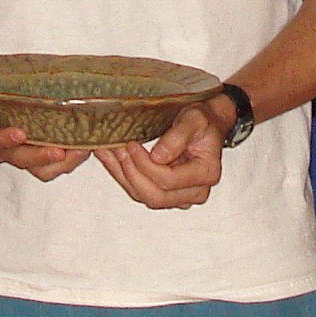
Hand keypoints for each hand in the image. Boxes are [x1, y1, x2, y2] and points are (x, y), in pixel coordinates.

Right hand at [0, 95, 89, 181]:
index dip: (5, 139)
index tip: (21, 133)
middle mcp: (2, 150)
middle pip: (20, 160)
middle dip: (40, 157)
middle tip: (60, 151)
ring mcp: (21, 155)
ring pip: (40, 171)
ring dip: (62, 163)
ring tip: (81, 149)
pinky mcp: (39, 156)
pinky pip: (54, 168)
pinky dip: (71, 160)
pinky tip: (86, 146)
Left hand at [93, 102, 226, 208]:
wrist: (206, 125)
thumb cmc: (203, 122)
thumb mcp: (194, 119)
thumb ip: (177, 137)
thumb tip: (158, 156)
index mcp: (206, 174)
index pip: (168, 180)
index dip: (145, 165)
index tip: (132, 145)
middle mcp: (195, 191)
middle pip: (155, 196)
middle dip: (131, 173)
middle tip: (119, 150)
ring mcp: (180, 196)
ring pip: (144, 196)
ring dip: (122, 175)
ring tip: (109, 153)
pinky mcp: (166, 193)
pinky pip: (140, 191)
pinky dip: (122, 176)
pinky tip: (111, 159)